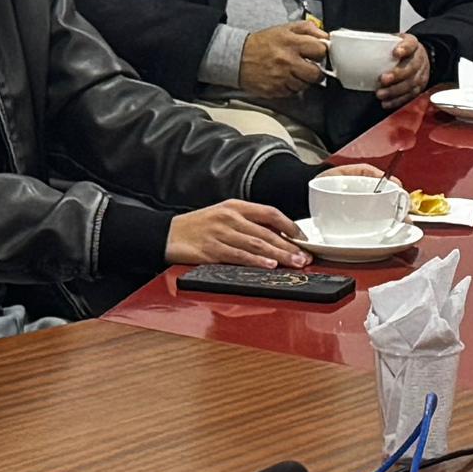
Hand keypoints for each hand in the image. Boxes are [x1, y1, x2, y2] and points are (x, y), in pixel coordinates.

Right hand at [167, 200, 311, 270]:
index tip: (303, 238)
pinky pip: (237, 256)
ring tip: (294, 263)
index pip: (269, 212)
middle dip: (289, 246)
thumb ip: (248, 224)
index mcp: (235, 207)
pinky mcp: (210, 250)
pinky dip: (255, 260)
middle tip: (305, 257)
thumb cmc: (198, 228)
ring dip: (278, 255)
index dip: (289, 225)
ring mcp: (219, 233)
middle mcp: (229, 218)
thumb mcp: (223, 217)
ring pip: (256, 244)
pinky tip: (269, 265)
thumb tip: (277, 237)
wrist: (166, 234)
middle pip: (266, 232)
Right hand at [237, 22, 330, 103]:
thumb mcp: (284, 29)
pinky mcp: (276, 90)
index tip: (318, 53)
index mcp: (291, 42)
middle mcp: (288, 60)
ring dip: (302, 80)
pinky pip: (292, 92)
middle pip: (316, 73)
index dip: (322, 52)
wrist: (237, 57)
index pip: (321, 50)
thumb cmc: (262, 43)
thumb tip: (325, 36)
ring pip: (305, 85)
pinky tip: (284, 78)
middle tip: (310, 67)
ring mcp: (282, 77)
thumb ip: (307, 29)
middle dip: (316, 71)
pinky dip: (291, 87)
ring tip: (293, 72)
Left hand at [376, 36, 433, 106]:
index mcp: (412, 44)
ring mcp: (421, 74)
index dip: (404, 49)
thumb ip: (382, 45)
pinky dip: (397, 100)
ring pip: (411, 84)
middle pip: (411, 67)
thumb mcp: (394, 42)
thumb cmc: (400, 50)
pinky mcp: (419, 88)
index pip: (411, 44)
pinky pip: (410, 96)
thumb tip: (358, 51)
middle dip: (397, 74)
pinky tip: (386, 103)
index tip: (395, 53)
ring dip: (394, 90)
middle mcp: (419, 59)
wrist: (418, 59)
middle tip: (383, 79)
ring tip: (380, 94)